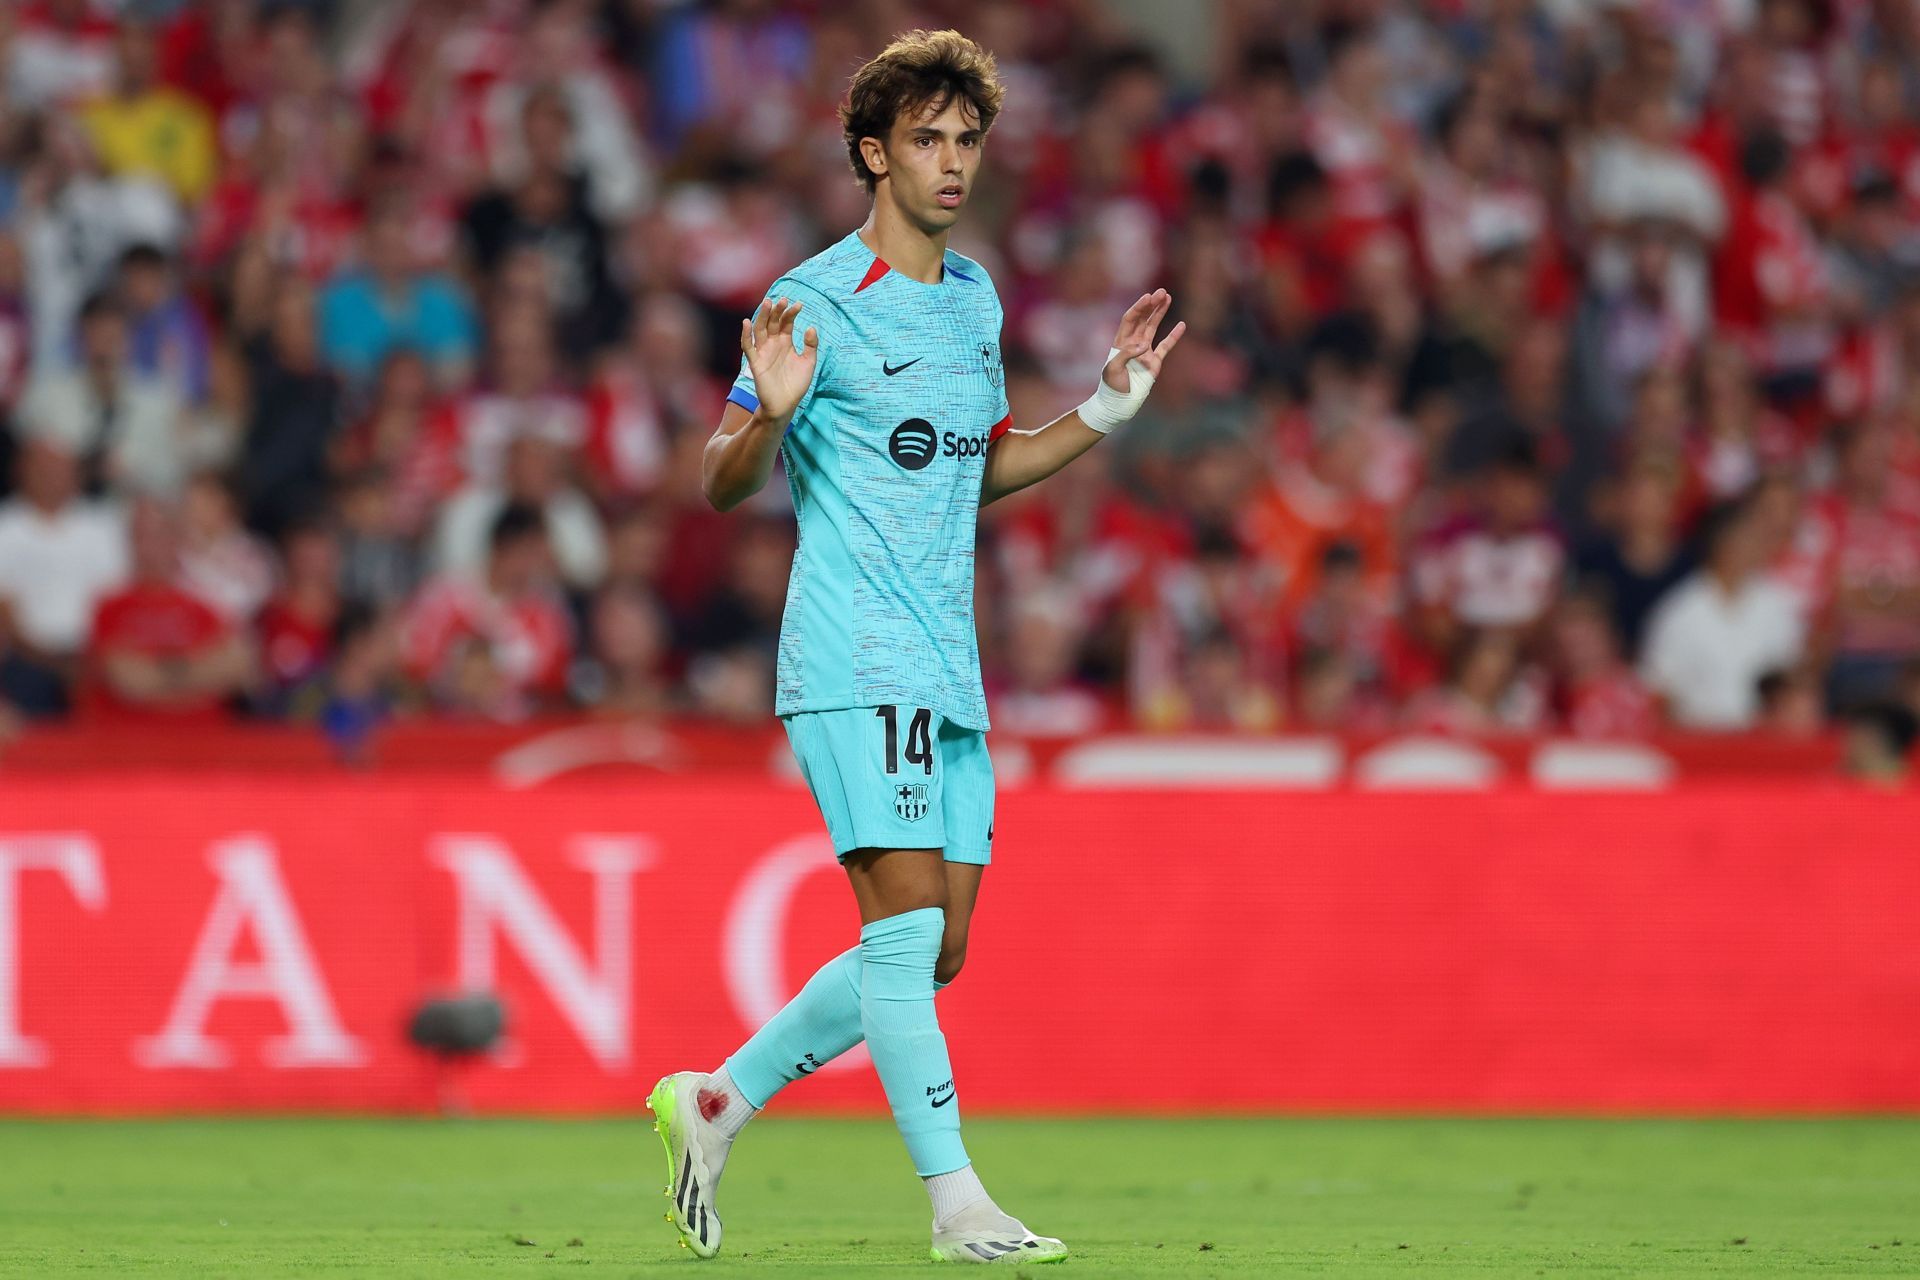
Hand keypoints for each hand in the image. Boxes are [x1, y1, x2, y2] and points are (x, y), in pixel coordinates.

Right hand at [740, 296, 817, 425]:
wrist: (786, 404)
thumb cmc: (797, 383)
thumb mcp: (809, 362)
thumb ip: (811, 345)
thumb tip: (811, 327)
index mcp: (786, 342)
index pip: (786, 322)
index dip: (791, 313)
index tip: (799, 305)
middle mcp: (773, 344)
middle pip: (773, 322)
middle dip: (777, 310)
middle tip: (783, 299)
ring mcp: (763, 352)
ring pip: (760, 330)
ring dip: (762, 316)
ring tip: (767, 303)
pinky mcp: (756, 363)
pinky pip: (748, 347)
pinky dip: (746, 335)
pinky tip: (747, 322)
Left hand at [1102, 289, 1185, 392]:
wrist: (1120, 403)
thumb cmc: (1112, 386)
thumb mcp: (1113, 369)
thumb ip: (1126, 355)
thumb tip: (1143, 345)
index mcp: (1120, 342)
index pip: (1130, 319)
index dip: (1139, 307)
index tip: (1148, 297)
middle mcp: (1133, 343)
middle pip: (1143, 319)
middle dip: (1152, 305)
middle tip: (1162, 292)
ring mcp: (1144, 351)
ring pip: (1154, 327)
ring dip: (1160, 312)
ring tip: (1168, 297)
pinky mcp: (1155, 361)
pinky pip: (1166, 346)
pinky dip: (1174, 336)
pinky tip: (1181, 324)